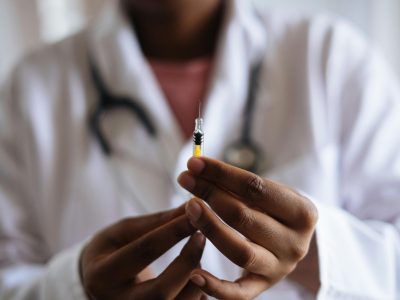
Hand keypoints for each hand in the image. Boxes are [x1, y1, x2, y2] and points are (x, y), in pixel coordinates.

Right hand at [80, 205, 206, 299]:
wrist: (96, 283)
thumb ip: (156, 221)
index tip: (194, 214)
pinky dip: (196, 295)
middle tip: (202, 237)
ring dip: (196, 280)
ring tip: (197, 259)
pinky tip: (197, 278)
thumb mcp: (123, 231)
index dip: (172, 231)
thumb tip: (190, 207)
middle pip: (160, 291)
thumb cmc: (110, 250)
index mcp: (102, 275)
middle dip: (187, 262)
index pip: (144, 251)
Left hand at [178, 157, 317, 298]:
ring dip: (210, 228)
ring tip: (189, 207)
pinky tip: (194, 273)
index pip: (255, 188)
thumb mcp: (270, 193)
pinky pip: (239, 293)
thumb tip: (198, 168)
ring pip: (240, 252)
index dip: (221, 173)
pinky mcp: (262, 286)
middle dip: (210, 194)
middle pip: (244, 217)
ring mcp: (279, 268)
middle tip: (185, 180)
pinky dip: (216, 287)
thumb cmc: (275, 210)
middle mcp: (295, 243)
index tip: (194, 162)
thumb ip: (238, 184)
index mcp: (302, 213)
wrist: (293, 240)